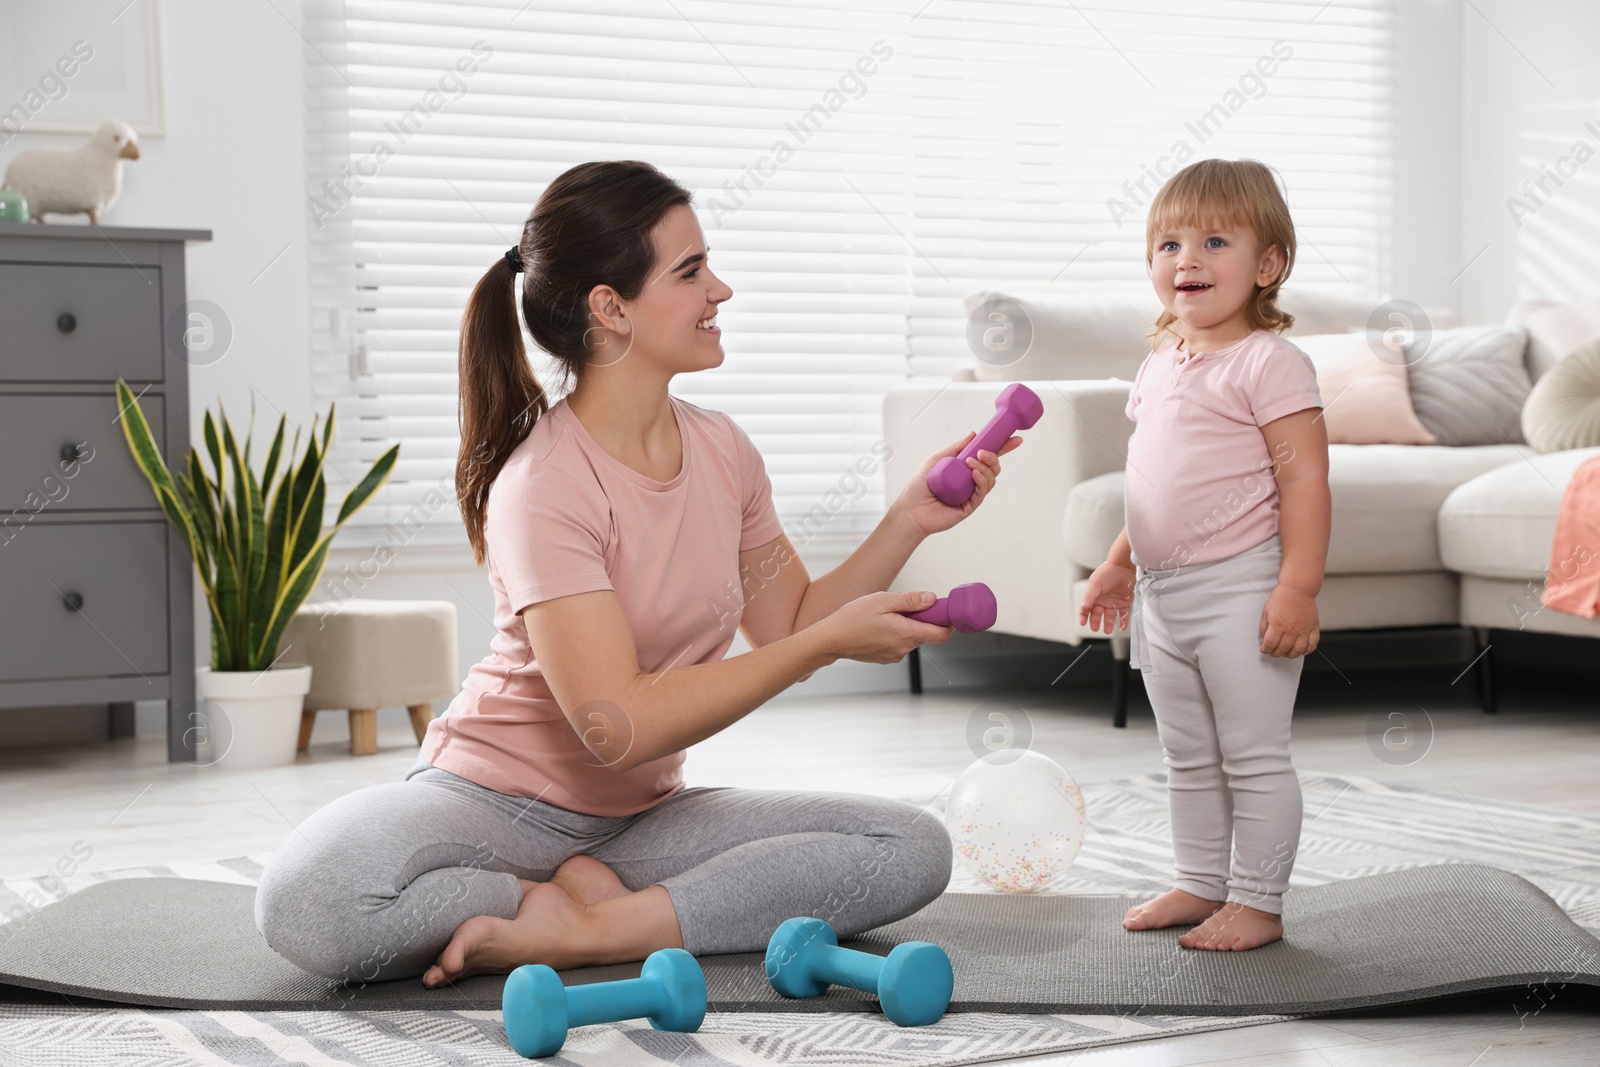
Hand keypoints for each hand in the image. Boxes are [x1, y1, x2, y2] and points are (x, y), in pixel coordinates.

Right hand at [817, 590, 952, 663]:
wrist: (831, 639)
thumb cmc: (853, 618)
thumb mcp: (882, 601)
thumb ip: (910, 601)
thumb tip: (932, 599)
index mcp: (905, 634)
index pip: (941, 634)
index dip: (948, 622)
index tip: (944, 610)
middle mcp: (903, 649)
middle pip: (927, 635)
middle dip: (924, 619)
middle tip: (909, 605)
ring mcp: (894, 655)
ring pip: (913, 638)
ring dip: (909, 626)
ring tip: (888, 614)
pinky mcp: (886, 658)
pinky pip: (900, 644)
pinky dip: (897, 633)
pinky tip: (881, 625)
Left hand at [893, 431, 1022, 537]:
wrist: (910, 509)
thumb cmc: (919, 486)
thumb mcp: (937, 460)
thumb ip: (955, 448)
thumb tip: (973, 435)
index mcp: (964, 469)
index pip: (987, 458)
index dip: (1002, 448)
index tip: (1014, 439)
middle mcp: (970, 481)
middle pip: (993, 468)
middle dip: (993, 457)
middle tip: (982, 452)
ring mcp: (971, 494)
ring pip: (990, 479)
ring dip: (985, 467)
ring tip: (972, 462)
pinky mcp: (969, 506)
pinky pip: (981, 492)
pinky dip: (981, 480)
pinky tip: (974, 473)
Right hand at [1078, 559, 1135, 634]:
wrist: (1124, 566)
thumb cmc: (1108, 572)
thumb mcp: (1095, 583)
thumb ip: (1089, 596)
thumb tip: (1083, 606)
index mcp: (1094, 596)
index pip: (1086, 608)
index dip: (1083, 616)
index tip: (1082, 623)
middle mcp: (1103, 600)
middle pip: (1097, 614)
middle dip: (1094, 622)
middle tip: (1094, 628)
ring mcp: (1114, 602)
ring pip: (1110, 616)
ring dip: (1108, 624)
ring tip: (1106, 631)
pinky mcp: (1125, 602)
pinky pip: (1124, 614)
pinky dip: (1123, 621)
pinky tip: (1122, 627)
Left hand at [1260, 584, 1318, 656]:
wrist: (1297, 588)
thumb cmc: (1281, 598)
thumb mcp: (1266, 611)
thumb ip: (1264, 627)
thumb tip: (1263, 640)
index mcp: (1278, 625)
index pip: (1270, 644)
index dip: (1265, 649)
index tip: (1264, 649)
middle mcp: (1291, 630)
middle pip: (1282, 649)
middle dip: (1275, 653)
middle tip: (1273, 652)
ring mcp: (1303, 629)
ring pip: (1297, 651)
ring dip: (1290, 655)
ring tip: (1285, 652)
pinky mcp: (1313, 627)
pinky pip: (1312, 645)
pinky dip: (1306, 651)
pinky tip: (1300, 650)